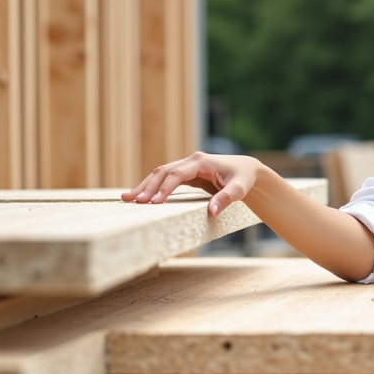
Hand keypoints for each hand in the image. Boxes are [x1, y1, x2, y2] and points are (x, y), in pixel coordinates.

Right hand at [121, 152, 259, 217]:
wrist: (246, 170)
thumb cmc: (243, 179)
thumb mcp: (239, 190)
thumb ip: (226, 199)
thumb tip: (211, 213)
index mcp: (201, 162)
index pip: (177, 174)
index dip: (164, 187)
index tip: (153, 202)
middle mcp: (191, 161)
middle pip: (163, 172)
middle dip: (147, 186)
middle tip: (133, 201)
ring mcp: (187, 166)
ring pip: (161, 174)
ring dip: (145, 186)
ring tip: (127, 198)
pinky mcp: (186, 173)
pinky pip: (165, 179)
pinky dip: (153, 187)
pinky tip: (141, 197)